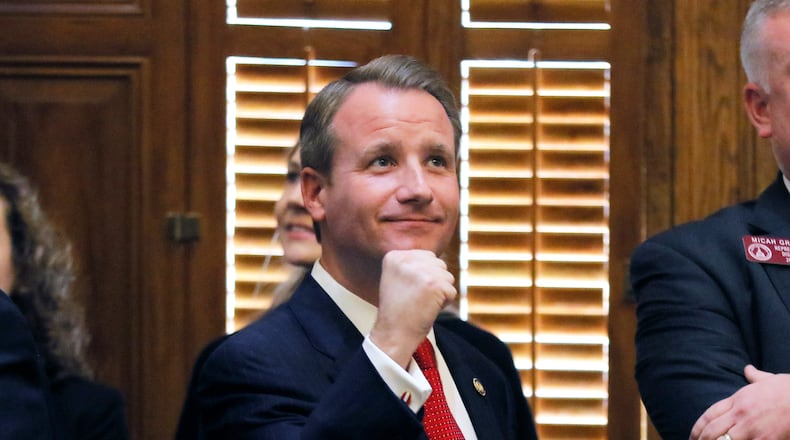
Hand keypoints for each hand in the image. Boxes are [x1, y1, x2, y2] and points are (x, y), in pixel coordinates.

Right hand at [369, 249, 455, 367]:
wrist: (393, 334)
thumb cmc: (398, 310)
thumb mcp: (396, 278)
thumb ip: (412, 264)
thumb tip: (436, 259)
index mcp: (394, 256)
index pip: (426, 256)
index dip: (423, 276)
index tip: (408, 290)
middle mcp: (406, 260)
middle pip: (438, 264)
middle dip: (434, 282)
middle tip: (416, 298)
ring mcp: (422, 271)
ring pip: (447, 276)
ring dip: (440, 292)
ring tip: (422, 303)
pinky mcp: (435, 284)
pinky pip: (451, 291)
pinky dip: (445, 303)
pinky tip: (429, 309)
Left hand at [690, 365, 789, 439]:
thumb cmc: (788, 389)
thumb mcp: (768, 380)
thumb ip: (754, 376)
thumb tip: (748, 369)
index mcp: (738, 399)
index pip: (709, 414)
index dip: (698, 427)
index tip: (693, 435)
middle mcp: (740, 413)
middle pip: (712, 430)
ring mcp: (751, 428)